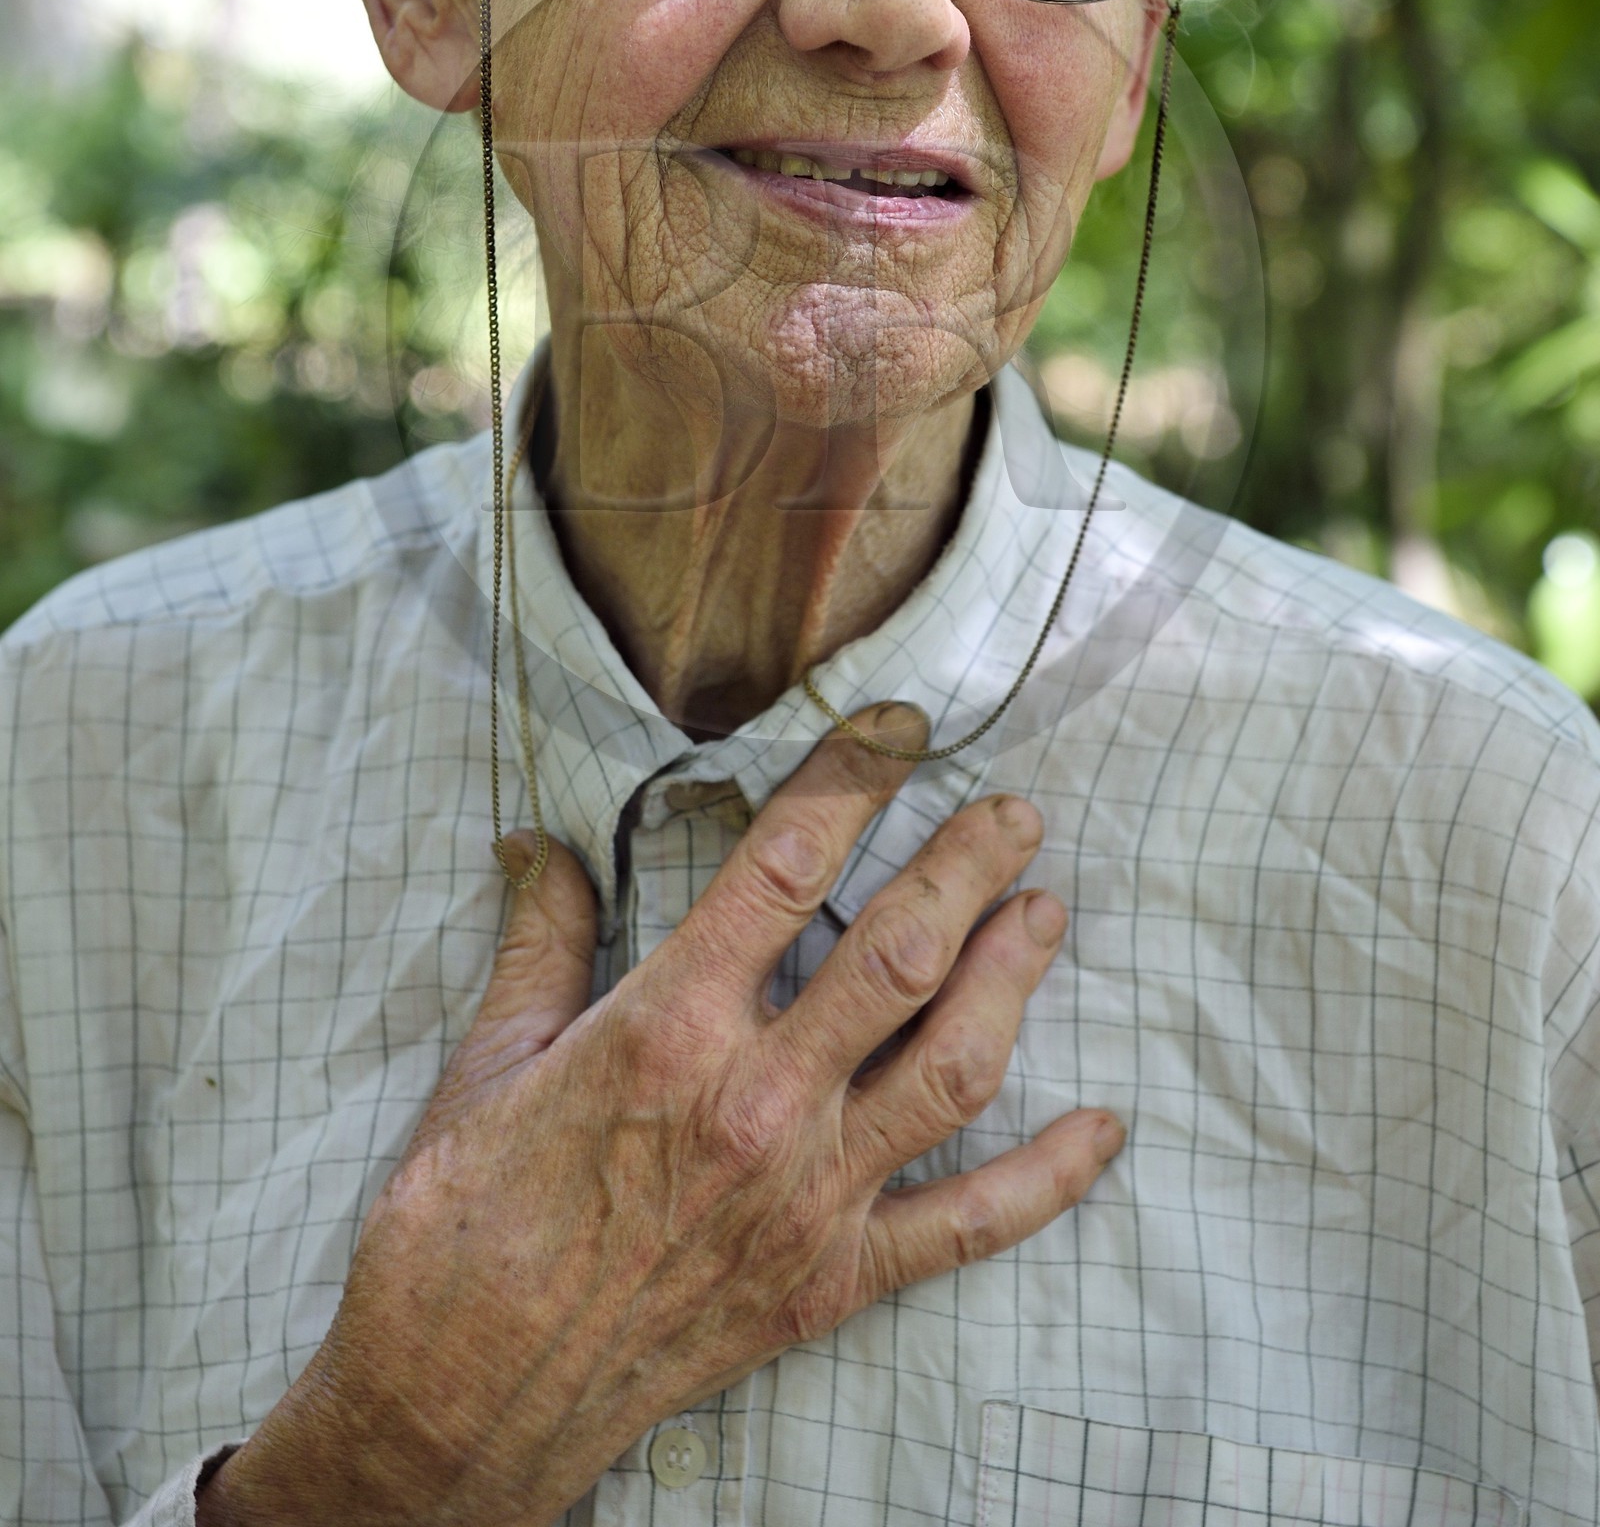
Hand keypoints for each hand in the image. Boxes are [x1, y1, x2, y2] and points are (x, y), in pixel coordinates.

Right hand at [198, 707, 1122, 1526]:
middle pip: (898, 954)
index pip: (784, 866)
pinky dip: (1045, 1179)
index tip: (898, 729)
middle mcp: (756, 1101)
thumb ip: (538, 940)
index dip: (853, 781)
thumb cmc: (459, 1227)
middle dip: (968, 867)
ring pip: (950, 1067)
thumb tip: (535, 842)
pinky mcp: (830, 1280)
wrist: (460, 1399)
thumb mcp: (486, 1062)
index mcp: (667, 1027)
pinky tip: (1101, 1130)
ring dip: (1013, 982)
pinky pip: (965, 1226)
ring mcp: (807, 1197)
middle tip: (1016, 812)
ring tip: (1048, 912)